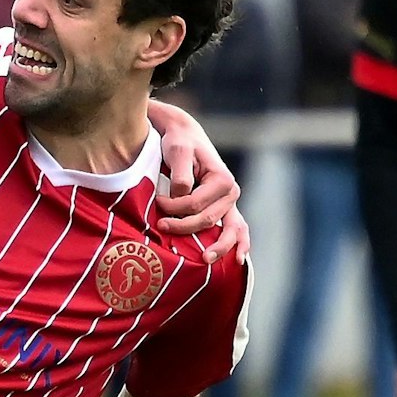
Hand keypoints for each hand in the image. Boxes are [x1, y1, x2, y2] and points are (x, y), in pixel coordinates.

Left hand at [150, 105, 244, 263]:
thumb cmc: (179, 143)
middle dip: (182, 226)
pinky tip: (238, 261)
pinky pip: (236, 229)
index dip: (174, 207)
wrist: (184, 136)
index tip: (157, 201)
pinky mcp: (223, 208)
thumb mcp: (178, 151)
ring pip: (228, 230)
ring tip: (206, 260)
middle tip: (160, 226)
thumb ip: (181, 174)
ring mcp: (229, 203)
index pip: (195, 204)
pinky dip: (238, 244)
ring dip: (219, 247)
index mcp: (222, 179)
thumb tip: (182, 195)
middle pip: (207, 219)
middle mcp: (231, 193)